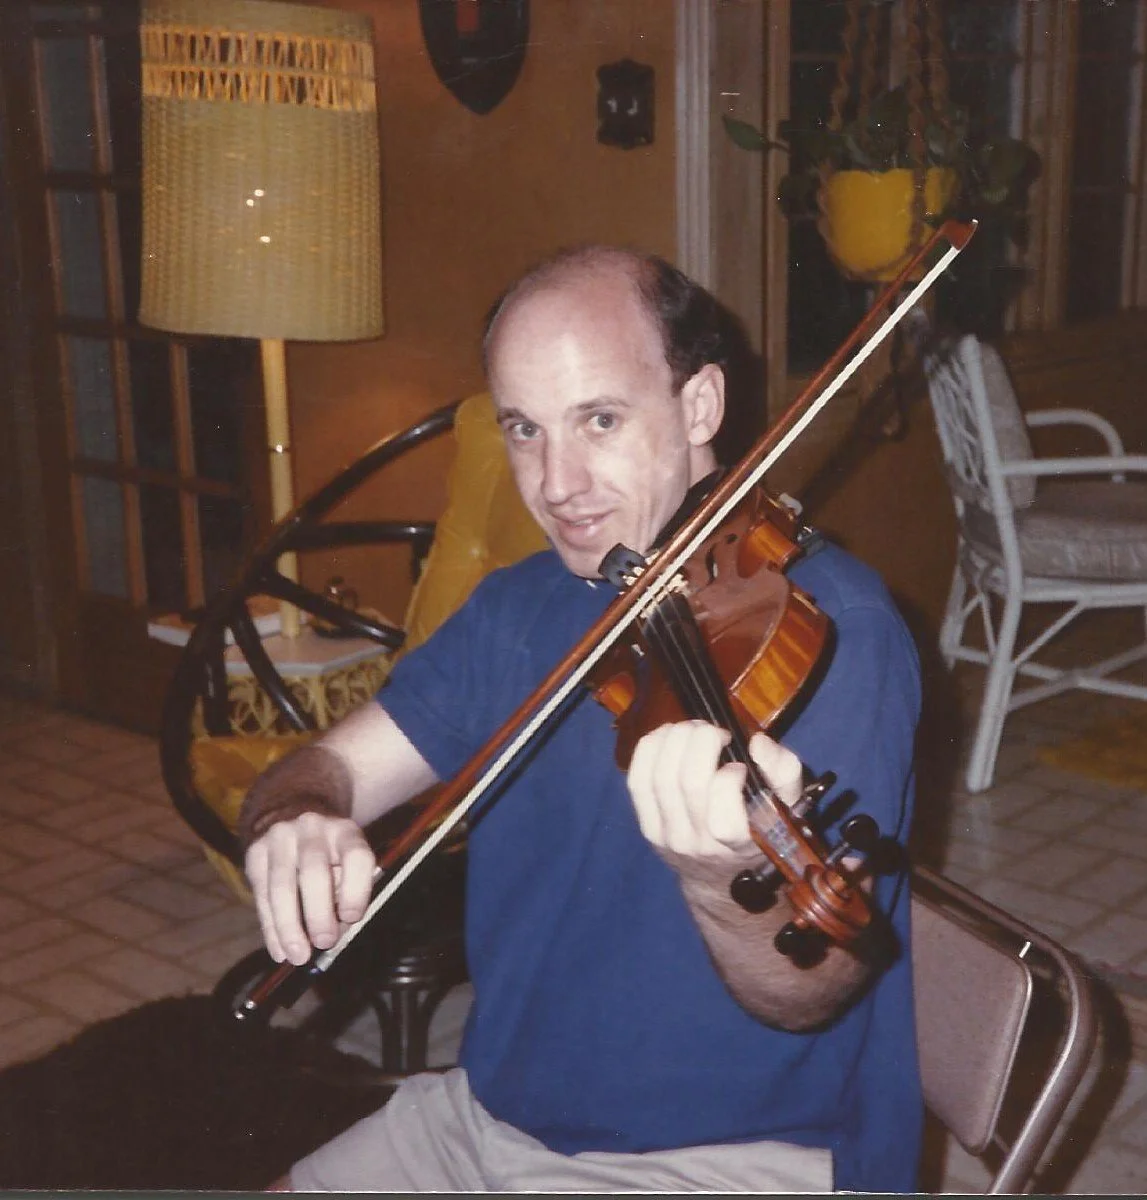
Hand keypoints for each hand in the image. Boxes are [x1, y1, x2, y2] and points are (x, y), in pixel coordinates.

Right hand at [245, 813, 377, 964]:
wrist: (290, 814)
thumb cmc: (329, 852)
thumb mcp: (347, 861)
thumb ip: (347, 891)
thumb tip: (338, 932)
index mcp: (345, 832)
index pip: (356, 856)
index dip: (355, 890)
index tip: (351, 919)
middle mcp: (313, 828)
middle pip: (314, 871)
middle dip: (318, 912)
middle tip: (324, 943)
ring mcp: (280, 838)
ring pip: (281, 886)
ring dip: (289, 926)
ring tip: (298, 956)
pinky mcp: (255, 852)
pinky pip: (261, 895)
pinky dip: (270, 928)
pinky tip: (279, 950)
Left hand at [627, 720, 803, 860]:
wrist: (719, 874)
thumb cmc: (757, 829)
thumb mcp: (786, 804)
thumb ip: (783, 772)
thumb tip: (757, 742)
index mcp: (739, 844)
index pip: (724, 817)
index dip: (729, 778)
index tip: (738, 765)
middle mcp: (700, 845)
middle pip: (689, 783)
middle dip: (700, 742)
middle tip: (713, 730)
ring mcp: (668, 837)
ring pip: (660, 777)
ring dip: (674, 740)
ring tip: (691, 729)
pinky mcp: (647, 827)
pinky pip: (638, 781)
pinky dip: (650, 749)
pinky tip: (666, 736)